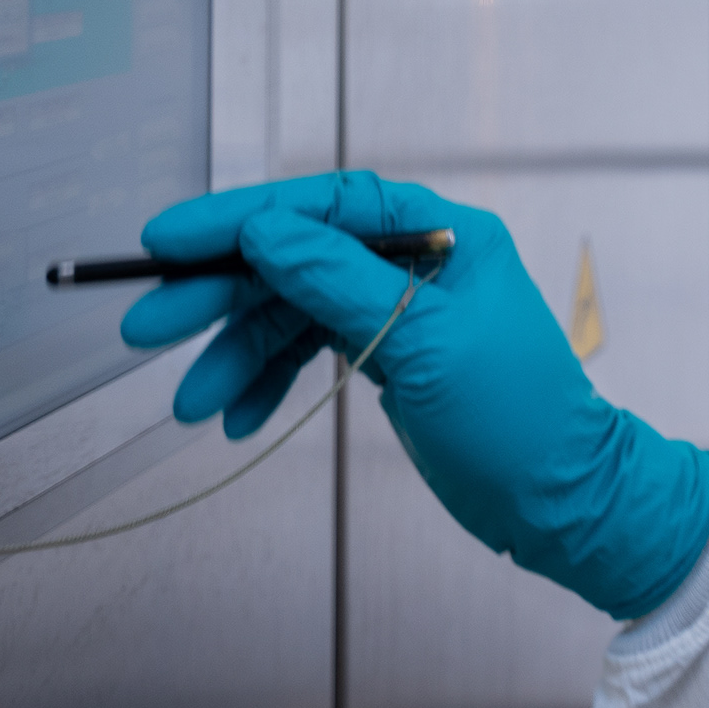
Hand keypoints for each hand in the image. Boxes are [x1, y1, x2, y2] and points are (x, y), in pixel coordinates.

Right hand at [119, 170, 708, 618]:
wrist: (561, 501)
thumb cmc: (516, 418)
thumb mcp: (421, 344)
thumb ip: (337, 282)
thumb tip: (264, 230)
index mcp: (442, 234)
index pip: (323, 206)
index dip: (239, 218)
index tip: (167, 240)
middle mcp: (418, 261)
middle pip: (296, 258)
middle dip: (220, 295)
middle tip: (147, 328)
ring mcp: (399, 310)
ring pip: (292, 312)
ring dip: (237, 354)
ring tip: (190, 404)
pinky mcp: (388, 356)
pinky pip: (309, 351)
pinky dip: (269, 381)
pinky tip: (236, 418)